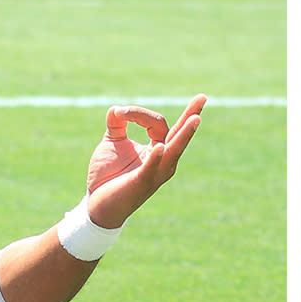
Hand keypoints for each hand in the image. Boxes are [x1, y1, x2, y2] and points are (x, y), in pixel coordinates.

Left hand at [82, 95, 203, 228]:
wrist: (97, 204)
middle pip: (178, 134)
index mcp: (158, 149)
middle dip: (191, 115)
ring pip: (173, 150)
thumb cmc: (108, 175)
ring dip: (184, 135)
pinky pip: (151, 169)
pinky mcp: (142, 183)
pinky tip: (159, 147)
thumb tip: (116, 109)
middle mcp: (163, 161)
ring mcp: (155, 173)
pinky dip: (156, 158)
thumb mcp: (112, 142)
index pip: (157, 123)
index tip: (120, 112)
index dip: (138, 114)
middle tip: (203, 97)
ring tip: (196, 118)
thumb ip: (117, 124)